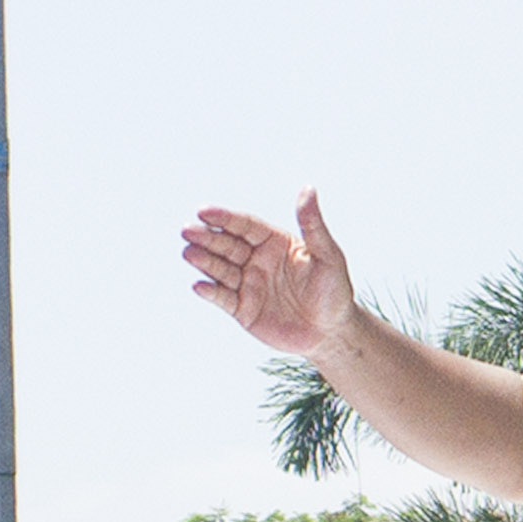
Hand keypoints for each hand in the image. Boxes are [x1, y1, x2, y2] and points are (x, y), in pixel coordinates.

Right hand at [181, 193, 360, 356]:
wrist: (332, 333)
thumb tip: (308, 188)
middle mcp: (257, 260)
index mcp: (274, 243)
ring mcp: (248, 285)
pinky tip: (199, 285)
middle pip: (227, 245)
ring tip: (189, 253)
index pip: (245, 226)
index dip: (224, 218)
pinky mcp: (243, 310)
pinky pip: (223, 299)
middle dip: (207, 238)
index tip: (204, 211)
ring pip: (221, 270)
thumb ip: (313, 225)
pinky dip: (210, 292)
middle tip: (187, 231)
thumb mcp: (327, 255)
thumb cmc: (335, 291)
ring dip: (204, 261)